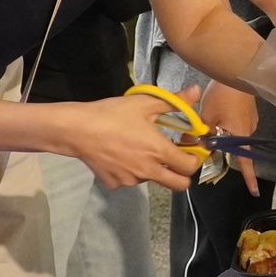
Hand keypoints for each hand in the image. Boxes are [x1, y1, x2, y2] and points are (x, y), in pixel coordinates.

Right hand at [54, 94, 209, 190]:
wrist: (78, 130)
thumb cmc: (113, 114)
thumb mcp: (145, 103)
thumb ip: (175, 101)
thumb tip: (197, 91)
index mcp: (159, 151)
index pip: (190, 168)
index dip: (193, 159)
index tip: (188, 149)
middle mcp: (148, 171)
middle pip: (179, 185)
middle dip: (182, 175)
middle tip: (174, 159)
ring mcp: (131, 181)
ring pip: (152, 180)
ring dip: (152, 169)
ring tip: (136, 149)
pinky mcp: (115, 184)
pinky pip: (129, 180)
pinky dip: (130, 171)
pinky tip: (119, 155)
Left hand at [195, 81, 261, 194]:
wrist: (238, 69)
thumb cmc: (224, 94)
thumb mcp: (206, 115)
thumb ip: (199, 132)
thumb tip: (187, 145)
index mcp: (240, 135)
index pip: (245, 161)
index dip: (249, 177)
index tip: (254, 191)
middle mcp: (249, 131)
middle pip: (234, 149)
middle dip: (221, 150)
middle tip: (204, 145)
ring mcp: (250, 121)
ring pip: (233, 136)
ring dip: (221, 135)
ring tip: (207, 124)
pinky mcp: (248, 113)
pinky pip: (236, 126)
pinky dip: (225, 125)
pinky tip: (217, 114)